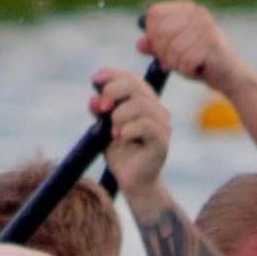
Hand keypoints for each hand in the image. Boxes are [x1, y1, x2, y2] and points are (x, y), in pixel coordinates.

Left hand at [91, 66, 171, 192]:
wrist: (132, 181)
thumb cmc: (120, 152)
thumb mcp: (103, 128)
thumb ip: (100, 112)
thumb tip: (94, 99)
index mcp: (143, 101)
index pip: (130, 78)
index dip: (112, 74)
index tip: (94, 80)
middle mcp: (156, 109)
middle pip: (135, 86)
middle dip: (112, 92)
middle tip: (101, 109)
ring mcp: (162, 125)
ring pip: (140, 105)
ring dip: (119, 116)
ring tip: (113, 132)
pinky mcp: (162, 142)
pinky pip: (146, 126)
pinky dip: (129, 129)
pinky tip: (120, 137)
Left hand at [136, 0, 238, 88]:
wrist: (230, 77)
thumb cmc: (199, 62)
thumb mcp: (173, 53)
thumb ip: (155, 46)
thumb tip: (140, 44)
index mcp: (187, 8)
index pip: (153, 15)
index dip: (153, 36)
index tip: (164, 48)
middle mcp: (198, 13)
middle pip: (159, 32)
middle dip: (163, 53)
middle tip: (176, 61)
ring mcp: (206, 27)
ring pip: (171, 50)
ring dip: (176, 65)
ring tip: (189, 66)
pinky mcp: (211, 45)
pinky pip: (184, 62)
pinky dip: (187, 71)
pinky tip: (198, 70)